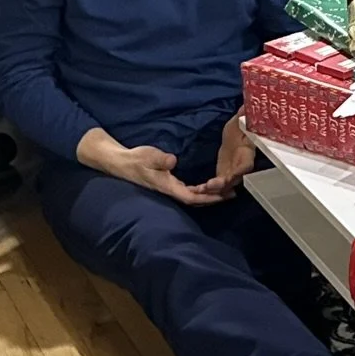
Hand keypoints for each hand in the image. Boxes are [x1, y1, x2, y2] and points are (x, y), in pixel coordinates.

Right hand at [75, 129, 220, 205]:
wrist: (122, 163)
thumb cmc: (136, 159)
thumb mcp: (148, 156)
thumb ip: (161, 159)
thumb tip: (173, 161)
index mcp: (167, 186)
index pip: (192, 196)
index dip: (208, 197)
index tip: (224, 195)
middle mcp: (170, 190)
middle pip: (196, 199)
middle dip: (214, 198)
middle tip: (233, 193)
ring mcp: (169, 188)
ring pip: (192, 196)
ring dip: (209, 195)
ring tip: (226, 191)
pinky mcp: (168, 184)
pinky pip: (188, 191)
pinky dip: (200, 190)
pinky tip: (208, 187)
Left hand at [193, 116, 256, 200]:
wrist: (237, 133)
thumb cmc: (241, 125)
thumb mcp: (241, 120)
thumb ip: (243, 117)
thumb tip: (245, 107)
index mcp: (247, 154)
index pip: (247, 164)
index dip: (241, 171)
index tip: (233, 175)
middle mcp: (241, 167)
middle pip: (234, 180)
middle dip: (223, 185)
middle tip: (210, 186)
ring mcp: (232, 173)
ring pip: (225, 186)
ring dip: (213, 190)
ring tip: (199, 190)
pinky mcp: (223, 176)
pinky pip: (216, 186)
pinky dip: (208, 190)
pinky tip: (196, 190)